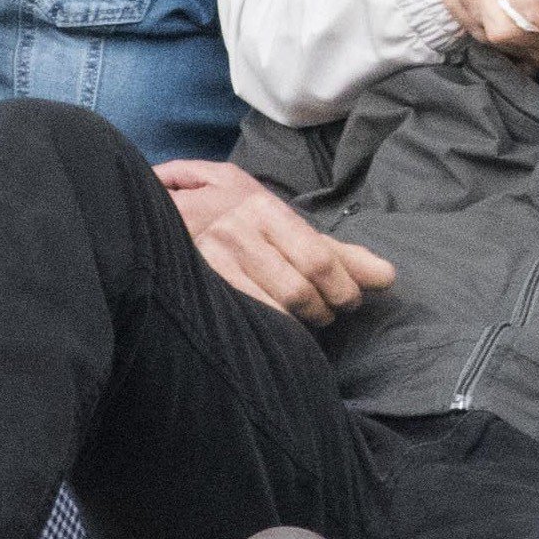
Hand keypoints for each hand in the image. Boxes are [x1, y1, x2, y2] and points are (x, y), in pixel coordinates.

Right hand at [161, 161, 393, 322]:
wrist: (151, 213)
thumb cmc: (232, 220)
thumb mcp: (281, 222)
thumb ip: (335, 248)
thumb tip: (387, 277)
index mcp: (268, 210)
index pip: (322, 258)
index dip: (345, 287)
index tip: (353, 301)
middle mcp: (242, 228)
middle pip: (302, 285)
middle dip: (325, 308)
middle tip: (329, 314)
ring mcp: (216, 254)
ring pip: (276, 303)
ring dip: (300, 321)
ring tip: (305, 321)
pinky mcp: (196, 278)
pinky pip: (244, 312)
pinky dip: (269, 326)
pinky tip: (274, 328)